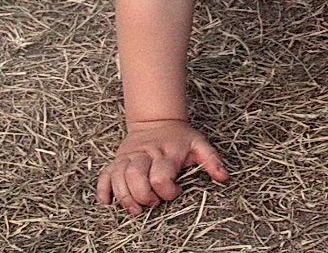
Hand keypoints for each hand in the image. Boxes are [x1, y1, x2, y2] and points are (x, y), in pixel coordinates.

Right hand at [96, 118, 227, 214]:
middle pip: (136, 177)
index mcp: (166, 152)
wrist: (156, 119)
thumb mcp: (199, 144)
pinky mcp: (117, 159)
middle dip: (144, 197)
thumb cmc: (180, 137)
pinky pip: (104, 175)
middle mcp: (145, 154)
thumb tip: (224, 177)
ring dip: (125, 198)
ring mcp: (128, 156)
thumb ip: (212, 160)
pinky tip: (107, 202)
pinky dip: (103, 190)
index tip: (175, 191)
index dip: (168, 191)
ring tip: (136, 209)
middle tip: (153, 203)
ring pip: (118, 178)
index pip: (161, 177)